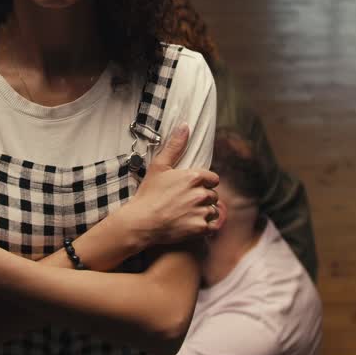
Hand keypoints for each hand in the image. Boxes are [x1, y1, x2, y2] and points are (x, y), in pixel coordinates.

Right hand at [120, 124, 220, 247]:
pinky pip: (213, 227)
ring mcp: (202, 211)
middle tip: (187, 203)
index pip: (213, 179)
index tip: (193, 189)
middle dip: (203, 198)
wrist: (141, 222)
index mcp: (194, 176)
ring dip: (205, 213)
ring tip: (189, 214)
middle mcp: (201, 193)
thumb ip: (175, 146)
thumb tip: (185, 126)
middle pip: (213, 195)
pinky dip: (206, 227)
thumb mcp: (159, 166)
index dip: (204, 183)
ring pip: (213, 211)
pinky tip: (193, 225)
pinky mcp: (201, 228)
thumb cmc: (148, 194)